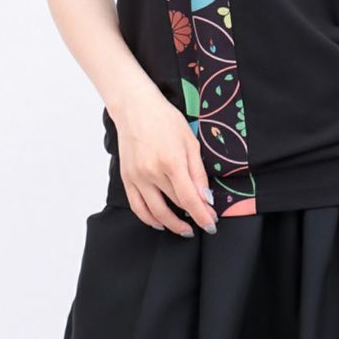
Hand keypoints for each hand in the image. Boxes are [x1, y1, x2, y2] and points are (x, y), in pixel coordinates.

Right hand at [113, 89, 218, 236]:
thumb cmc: (165, 120)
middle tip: (205, 221)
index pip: (189, 199)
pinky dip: (148, 219)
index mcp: (171, 162)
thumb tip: (205, 197)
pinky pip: (137, 206)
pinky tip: (159, 222)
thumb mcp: (190, 142)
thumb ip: (197, 172)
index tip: (211, 224)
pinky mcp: (126, 178)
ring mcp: (137, 177)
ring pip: (155, 211)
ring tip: (184, 229)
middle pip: (175, 204)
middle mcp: (152, 173)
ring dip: (172, 224)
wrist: (135, 108)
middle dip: (193, 217)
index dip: (202, 215)